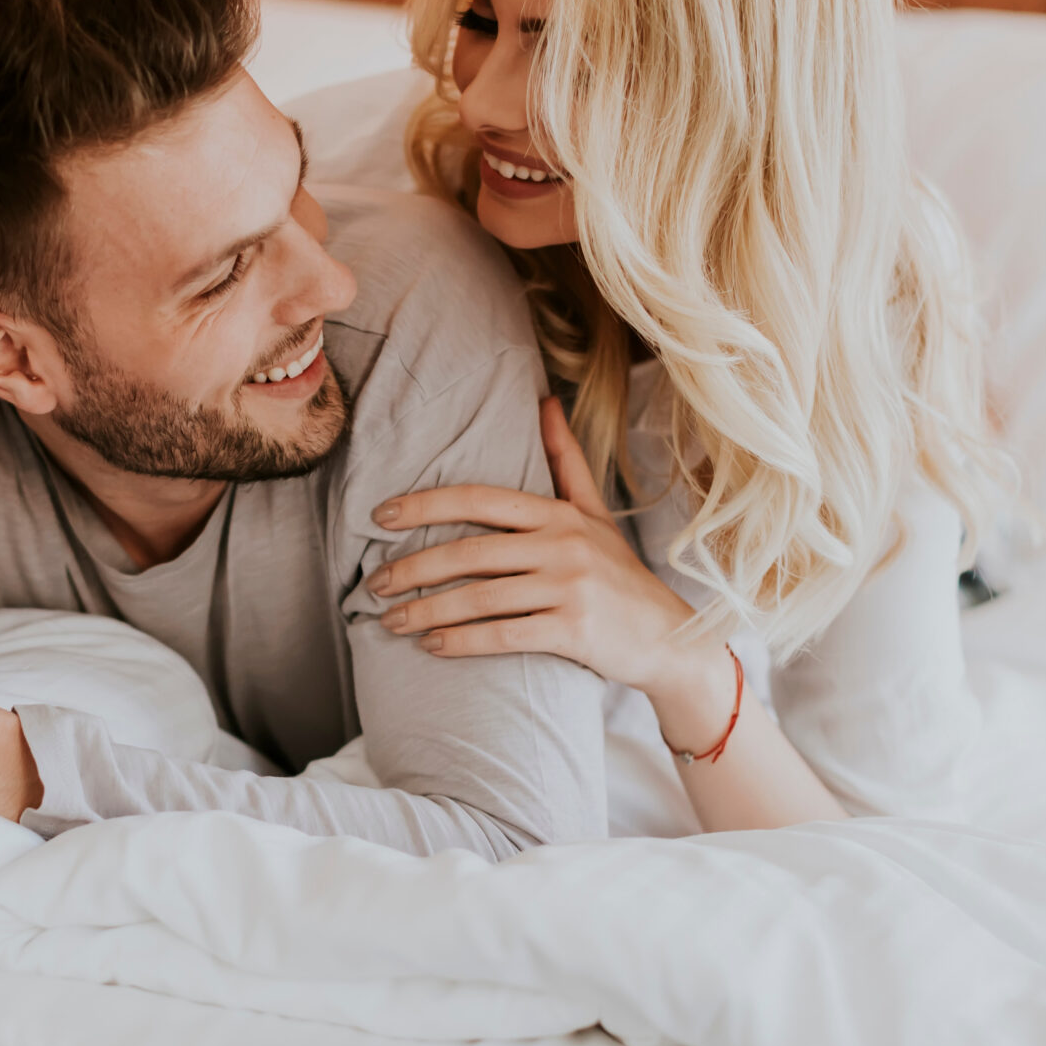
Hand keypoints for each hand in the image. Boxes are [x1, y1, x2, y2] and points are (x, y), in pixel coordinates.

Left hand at [367, 397, 733, 746]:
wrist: (670, 638)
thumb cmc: (620, 575)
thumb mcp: (595, 512)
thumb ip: (566, 460)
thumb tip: (546, 400)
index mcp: (560, 513)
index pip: (480, 500)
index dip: (426, 505)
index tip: (382, 516)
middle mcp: (564, 545)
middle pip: (469, 551)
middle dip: (413, 569)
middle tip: (374, 585)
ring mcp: (570, 588)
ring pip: (479, 597)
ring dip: (426, 612)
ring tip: (390, 622)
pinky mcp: (575, 631)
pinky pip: (503, 635)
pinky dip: (461, 642)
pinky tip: (431, 646)